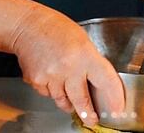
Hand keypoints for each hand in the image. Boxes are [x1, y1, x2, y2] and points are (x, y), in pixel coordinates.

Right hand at [11, 5, 123, 125]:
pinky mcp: (36, 81)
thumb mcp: (82, 39)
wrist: (27, 25)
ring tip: (69, 92)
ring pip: (64, 101)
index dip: (114, 98)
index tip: (117, 109)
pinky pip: (48, 95)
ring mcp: (51, 76)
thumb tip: (100, 83)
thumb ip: (91, 61)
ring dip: (69, 101)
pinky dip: (52, 90)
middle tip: (92, 119)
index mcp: (84, 53)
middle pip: (83, 102)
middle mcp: (68, 67)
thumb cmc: (55, 28)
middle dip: (89, 114)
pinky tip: (51, 75)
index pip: (106, 81)